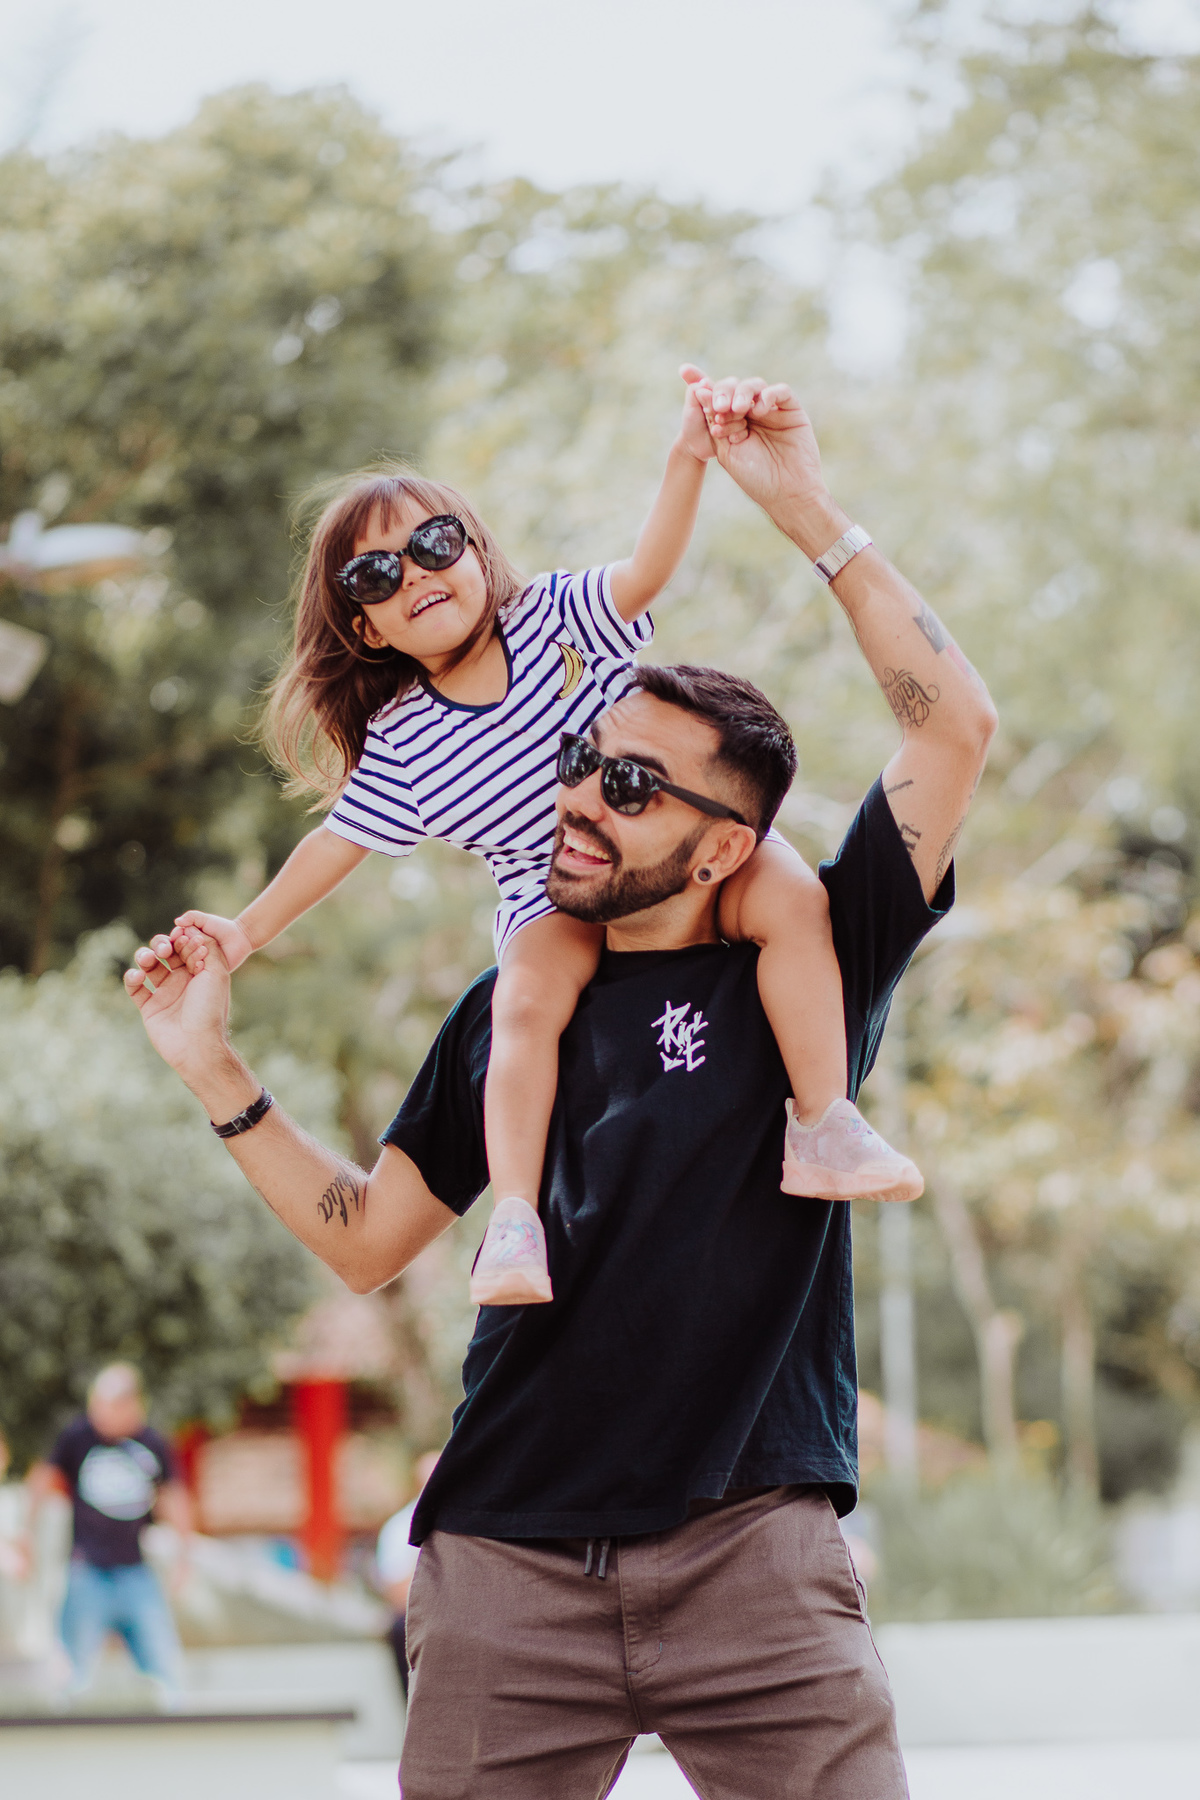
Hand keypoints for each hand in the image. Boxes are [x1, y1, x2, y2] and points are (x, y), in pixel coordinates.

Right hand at [124, 934, 233, 1086]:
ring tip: (148, 960)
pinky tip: (137, 976)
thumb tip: (194, 930)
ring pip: (148, 966)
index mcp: (199, 972)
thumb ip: (207, 947)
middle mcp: (181, 981)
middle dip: (162, 945)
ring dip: (144, 957)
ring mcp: (164, 994)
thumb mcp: (216, 973)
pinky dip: (132, 977)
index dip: (182, 939)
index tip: (182, 937)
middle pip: (165, 953)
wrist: (198, 1044)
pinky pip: (134, 987)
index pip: (186, 946)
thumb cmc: (210, 1008)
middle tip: (165, 948)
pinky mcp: (148, 1007)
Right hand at [171, 910, 254, 972]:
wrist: (240, 938)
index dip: (175, 937)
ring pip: (185, 961)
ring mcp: (196, 962)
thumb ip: (191, 917)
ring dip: (192, 954)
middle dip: (185, 945)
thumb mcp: (205, 920)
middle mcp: (189, 952)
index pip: (173, 940)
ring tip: (204, 948)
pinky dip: (197, 965)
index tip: (180, 932)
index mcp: (186, 939)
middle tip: (199, 939)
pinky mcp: (205, 972)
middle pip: (178, 951)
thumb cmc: (222, 927)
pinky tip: (202, 962)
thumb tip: (177, 922)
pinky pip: (195, 971)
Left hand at [683, 367, 833, 526]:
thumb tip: (699, 391)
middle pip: (733, 388)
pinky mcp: (792, 410)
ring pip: (754, 386)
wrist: (785, 494)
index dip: (702, 385)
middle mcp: (751, 414)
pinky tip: (758, 410)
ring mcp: (771, 410)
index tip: (686, 376)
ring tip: (738, 410)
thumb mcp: (726, 450)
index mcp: (732, 423)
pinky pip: (781, 391)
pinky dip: (768, 395)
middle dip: (722, 393)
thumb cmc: (754, 477)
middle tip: (720, 407)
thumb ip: (714, 422)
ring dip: (742, 394)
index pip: (716, 398)